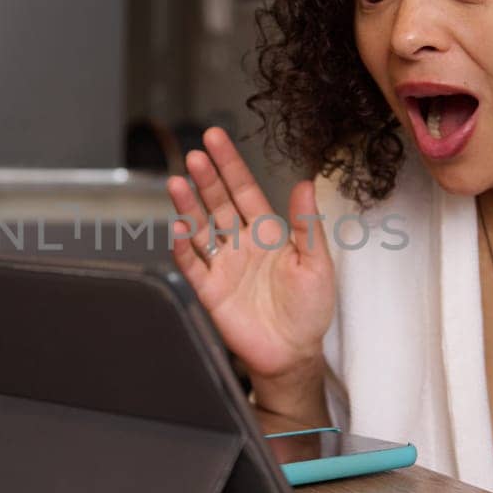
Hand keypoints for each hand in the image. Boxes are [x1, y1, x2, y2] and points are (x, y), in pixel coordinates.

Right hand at [166, 128, 335, 389]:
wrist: (293, 354)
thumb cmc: (309, 309)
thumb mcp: (316, 264)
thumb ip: (307, 225)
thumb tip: (306, 183)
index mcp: (267, 233)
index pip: (244, 191)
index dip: (229, 165)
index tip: (214, 139)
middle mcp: (241, 244)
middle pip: (218, 204)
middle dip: (206, 180)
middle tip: (194, 156)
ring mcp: (223, 267)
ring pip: (200, 230)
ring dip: (188, 208)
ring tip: (176, 184)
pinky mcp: (211, 291)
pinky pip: (192, 266)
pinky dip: (182, 250)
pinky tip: (177, 231)